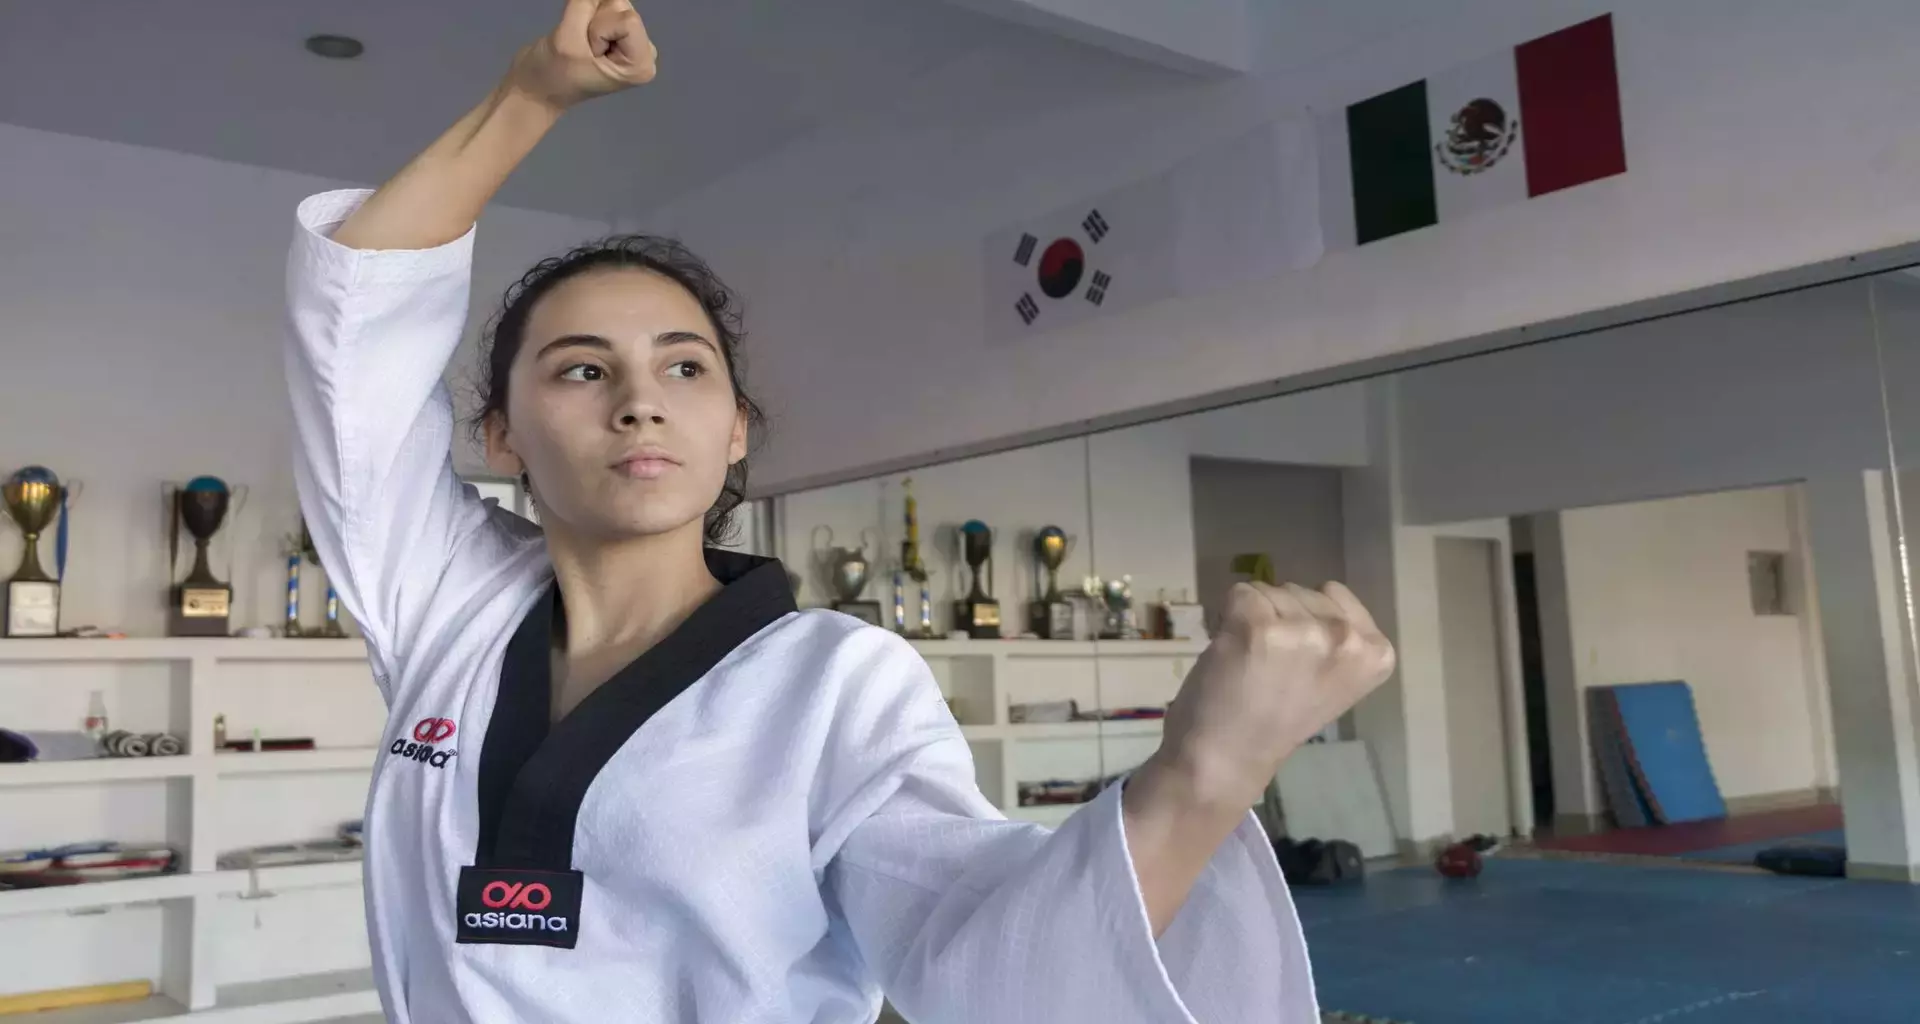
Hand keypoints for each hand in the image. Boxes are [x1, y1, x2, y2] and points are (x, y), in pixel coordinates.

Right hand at [507, 0, 657, 112]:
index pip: (629, 20)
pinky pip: (602, 2)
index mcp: (641, 63)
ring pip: (611, 1)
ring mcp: (631, 40)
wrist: (537, 87)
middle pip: (621, 8)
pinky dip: (585, 12)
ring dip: (587, 17)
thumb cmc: (554, 73)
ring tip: (580, 42)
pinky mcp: (617, 30)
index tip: (587, 53)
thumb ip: (584, 4)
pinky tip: (581, 34)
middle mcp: (645, 51)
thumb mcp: (568, 38)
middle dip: (593, 21)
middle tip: (581, 48)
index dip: (598, 30)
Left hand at [1149, 581, 1394, 810]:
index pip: (1336, 596)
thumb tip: (1315, 597)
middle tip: (1270, 669)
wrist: (1229, 759)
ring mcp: (1302, 631)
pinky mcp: (1256, 626)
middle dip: (1280, 618)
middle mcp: (1346, 638)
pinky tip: (1232, 656)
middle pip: (1300, 591)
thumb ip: (1334, 641)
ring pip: (1269, 591)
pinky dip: (1225, 618)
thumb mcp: (1332, 679)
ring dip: (1253, 619)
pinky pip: (1239, 594)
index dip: (1308, 621)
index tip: (1300, 662)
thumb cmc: (1277, 721)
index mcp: (1375, 652)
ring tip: (1251, 666)